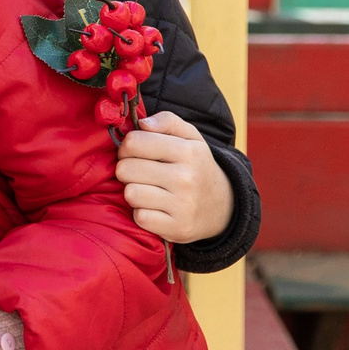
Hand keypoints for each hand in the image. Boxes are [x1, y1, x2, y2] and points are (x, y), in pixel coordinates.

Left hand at [118, 113, 233, 244]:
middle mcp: (186, 178)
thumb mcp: (190, 137)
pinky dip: (142, 213)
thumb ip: (167, 121)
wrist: (222, 207)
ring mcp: (182, 205)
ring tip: (146, 189)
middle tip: (138, 171)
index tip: (134, 152)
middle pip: (125, 169)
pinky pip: (140, 217)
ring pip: (130, 193)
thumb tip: (143, 124)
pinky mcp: (177, 228)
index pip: (134, 142)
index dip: (127, 146)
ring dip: (133, 191)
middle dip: (126, 169)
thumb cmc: (196, 166)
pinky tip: (153, 207)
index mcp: (188, 151)